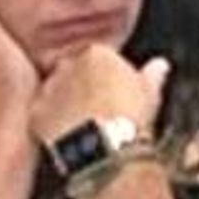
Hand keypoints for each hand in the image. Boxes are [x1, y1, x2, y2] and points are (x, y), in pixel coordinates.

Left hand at [28, 44, 168, 155]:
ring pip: (54, 92)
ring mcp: (50, 88)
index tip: (110, 90)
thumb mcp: (149, 92)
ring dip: (63, 103)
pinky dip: (50, 123)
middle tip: (96, 107)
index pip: (95, 57)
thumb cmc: (131, 116)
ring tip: (82, 124)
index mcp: (96, 53)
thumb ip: (151, 74)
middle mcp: (68, 64)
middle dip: (79, 85)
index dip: (103, 75)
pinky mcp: (38, 113)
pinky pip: (42, 115)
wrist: (109, 146)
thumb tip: (160, 66)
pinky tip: (67, 135)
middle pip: (71, 70)